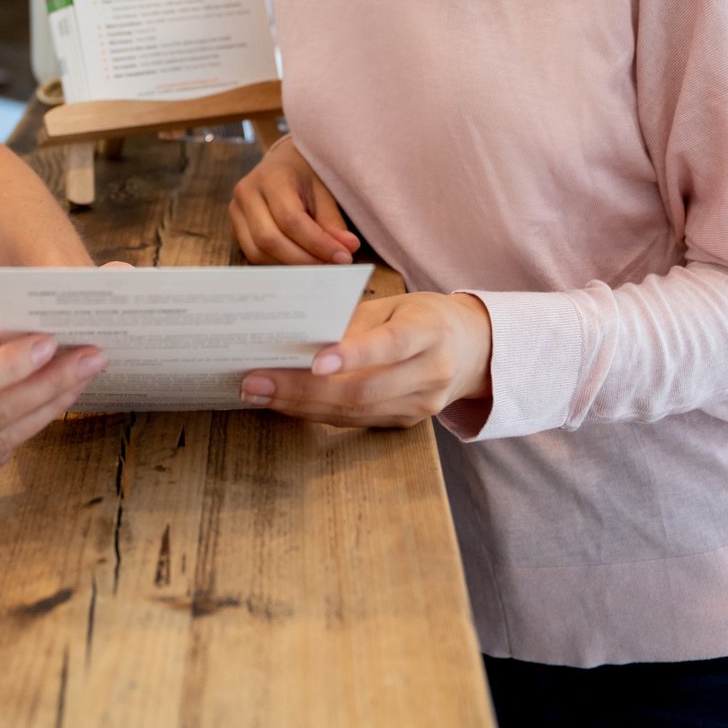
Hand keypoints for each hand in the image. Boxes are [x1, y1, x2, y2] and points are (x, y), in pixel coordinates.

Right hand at [230, 137, 359, 264]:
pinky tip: (302, 264)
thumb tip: (347, 249)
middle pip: (269, 239)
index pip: (291, 219)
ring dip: (291, 266)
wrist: (285, 162)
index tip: (344, 257)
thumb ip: (332, 220)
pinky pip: (254, 255)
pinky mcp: (236, 228)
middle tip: (333, 267)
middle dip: (304, 259)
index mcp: (270, 177)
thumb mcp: (324, 189)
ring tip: (320, 267)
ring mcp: (236, 211)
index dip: (317, 243)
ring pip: (258, 252)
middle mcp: (246, 193)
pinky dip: (279, 264)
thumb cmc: (307, 174)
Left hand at [239, 292, 490, 428]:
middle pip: (363, 389)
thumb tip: (295, 337)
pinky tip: (283, 403)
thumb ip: (353, 320)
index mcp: (429, 331)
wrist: (472, 350)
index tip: (314, 361)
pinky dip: (315, 412)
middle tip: (255, 381)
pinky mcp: (405, 423)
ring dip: (300, 406)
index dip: (354, 355)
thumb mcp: (395, 304)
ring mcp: (420, 405)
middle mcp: (430, 373)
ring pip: (354, 412)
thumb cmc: (423, 317)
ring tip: (257, 393)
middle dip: (302, 389)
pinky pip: (355, 421)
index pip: (391, 345)